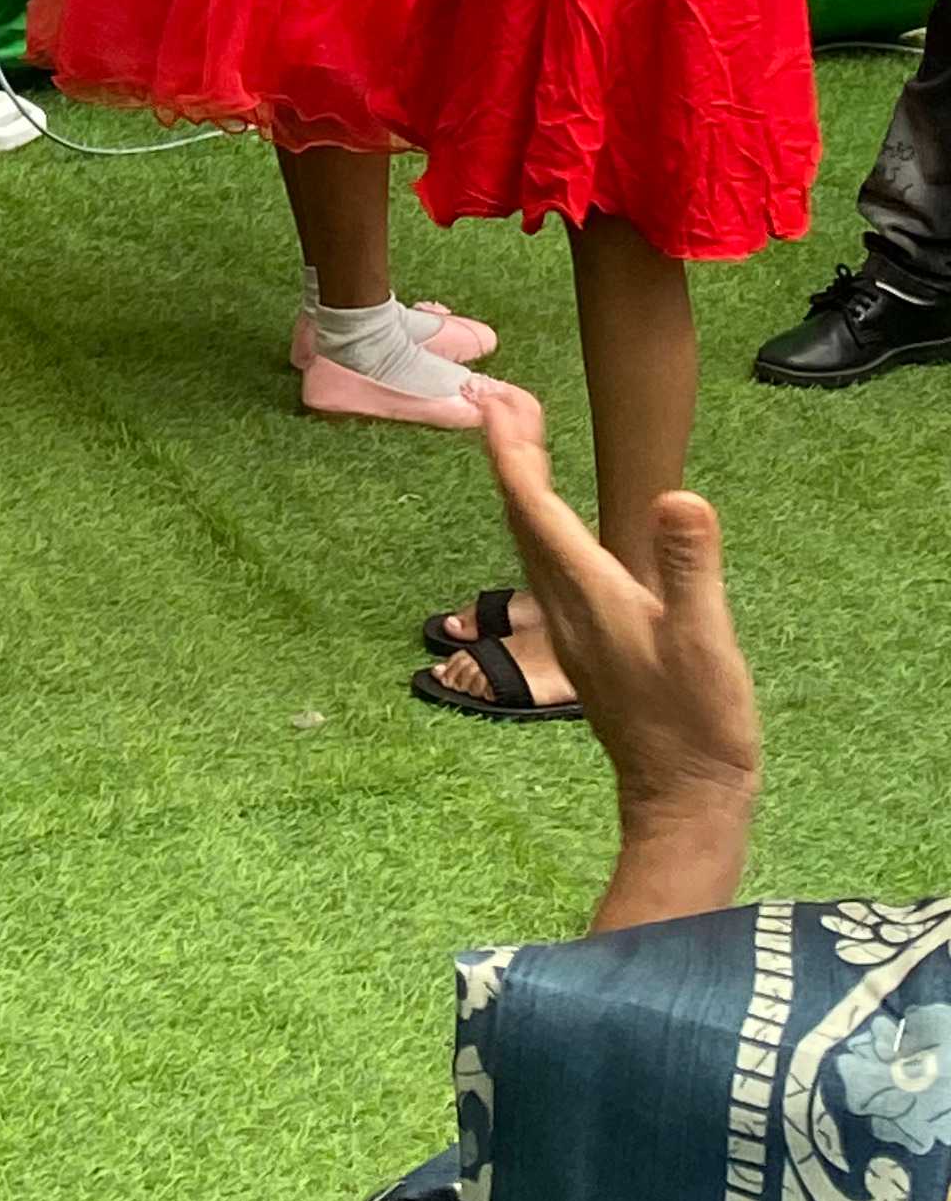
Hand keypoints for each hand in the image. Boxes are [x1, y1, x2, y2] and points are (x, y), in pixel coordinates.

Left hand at [474, 381, 761, 850]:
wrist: (683, 801)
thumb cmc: (700, 723)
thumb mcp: (707, 642)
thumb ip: (691, 569)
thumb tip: (678, 497)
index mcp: (590, 594)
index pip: (535, 509)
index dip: (512, 452)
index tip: (493, 401)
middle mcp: (567, 606)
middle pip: (522, 517)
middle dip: (510, 456)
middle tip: (502, 399)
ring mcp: (571, 629)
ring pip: (529, 542)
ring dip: (521, 487)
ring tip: (522, 442)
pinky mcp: (585, 646)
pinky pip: (545, 566)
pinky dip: (540, 524)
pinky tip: (554, 523)